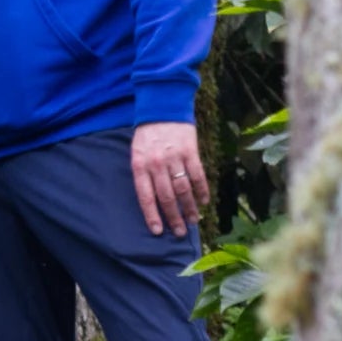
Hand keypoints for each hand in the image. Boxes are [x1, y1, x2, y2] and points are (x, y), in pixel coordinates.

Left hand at [131, 121, 209, 237]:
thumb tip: (153, 200)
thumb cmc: (148, 134)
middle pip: (166, 197)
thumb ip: (144, 174)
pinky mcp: (190, 151)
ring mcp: (174, 157)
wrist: (163, 108)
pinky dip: (202, 190)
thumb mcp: (137, 152)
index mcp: (140, 165)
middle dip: (173, 217)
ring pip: (183, 189)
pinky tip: (203, 201)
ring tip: (193, 220)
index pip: (145, 196)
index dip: (152, 215)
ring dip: (189, 207)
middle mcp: (156, 163)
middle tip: (179, 232)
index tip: (157, 231)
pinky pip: (197, 175)